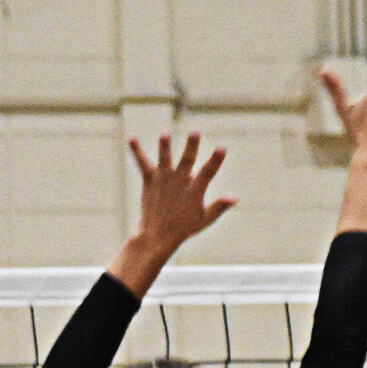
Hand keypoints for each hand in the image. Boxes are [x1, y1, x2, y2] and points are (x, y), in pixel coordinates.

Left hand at [109, 133, 234, 296]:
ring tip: (165, 134)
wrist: (157, 236)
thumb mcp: (204, 219)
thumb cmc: (183, 228)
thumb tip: (235, 197)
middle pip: (187, 160)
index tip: (222, 147)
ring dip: (164, 146)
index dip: (216, 160)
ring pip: (164, 159)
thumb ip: (219, 206)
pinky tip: (131, 138)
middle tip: (195, 131)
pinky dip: (136, 150)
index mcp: (194, 191)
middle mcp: (179, 182)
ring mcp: (163, 180)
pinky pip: (142, 162)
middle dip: (191, 145)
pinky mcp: (150, 180)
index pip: (208, 172)